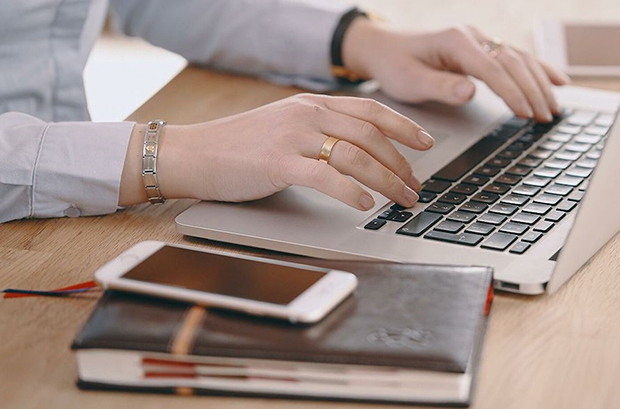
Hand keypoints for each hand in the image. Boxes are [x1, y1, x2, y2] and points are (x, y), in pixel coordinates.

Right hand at [119, 94, 432, 209]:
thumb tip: (357, 152)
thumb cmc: (238, 146)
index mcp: (312, 104)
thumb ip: (318, 131)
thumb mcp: (284, 126)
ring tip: (402, 199)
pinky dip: (352, 191)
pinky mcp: (278, 163)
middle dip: (401, 163)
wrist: (193, 153)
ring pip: (356, 156)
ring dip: (387, 180)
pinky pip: (326, 177)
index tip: (426, 143)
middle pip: (371, 135)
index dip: (403, 126)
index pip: (370, 110)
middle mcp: (307, 114)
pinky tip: (366, 204)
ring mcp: (293, 137)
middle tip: (416, 186)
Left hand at [343, 20, 570, 122]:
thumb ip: (441, 87)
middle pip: (513, 62)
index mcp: (455, 41)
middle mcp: (472, 36)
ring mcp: (480, 40)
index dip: (511, 92)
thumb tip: (471, 92)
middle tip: (545, 117)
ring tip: (553, 109)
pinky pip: (518, 57)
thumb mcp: (410, 82)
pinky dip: (540, 69)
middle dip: (532, 90)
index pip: (492, 68)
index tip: (525, 113)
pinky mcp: (483, 48)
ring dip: (540, 83)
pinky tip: (559, 82)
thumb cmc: (395, 65)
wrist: (384, 48)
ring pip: (520, 59)